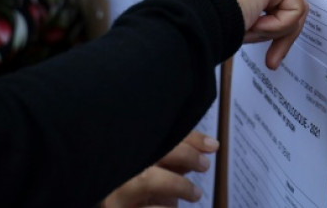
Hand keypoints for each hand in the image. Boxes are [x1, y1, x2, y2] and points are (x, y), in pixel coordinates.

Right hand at [102, 130, 219, 207]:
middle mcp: (117, 168)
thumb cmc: (147, 193)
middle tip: (204, 165)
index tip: (211, 145)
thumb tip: (210, 145)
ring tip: (195, 193)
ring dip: (179, 184)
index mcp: (127, 151)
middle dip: (184, 154)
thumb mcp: (164, 170)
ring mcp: (114, 193)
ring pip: (147, 179)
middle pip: (151, 150)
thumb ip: (181, 155)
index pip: (156, 132)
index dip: (187, 137)